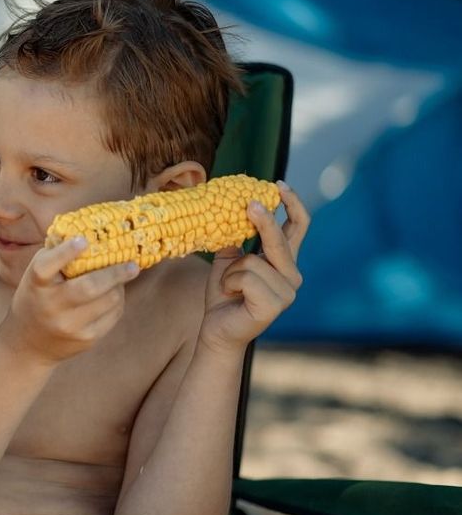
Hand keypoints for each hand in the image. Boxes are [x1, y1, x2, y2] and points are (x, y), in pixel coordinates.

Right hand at [2, 236, 141, 363]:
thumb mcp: (35, 277)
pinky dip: (117, 302)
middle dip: (115, 273)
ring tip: (122, 276)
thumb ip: (55, 256)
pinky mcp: (86, 339)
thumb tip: (88, 232)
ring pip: (108, 301)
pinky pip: (112, 316)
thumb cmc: (36, 298)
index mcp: (36, 284)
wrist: (29, 343)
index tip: (83, 240)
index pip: (46, 266)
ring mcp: (70, 325)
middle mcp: (51, 305)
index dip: (65, 253)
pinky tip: (113, 296)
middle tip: (132, 264)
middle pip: (89, 286)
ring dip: (119, 286)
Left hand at [200, 181, 310, 352]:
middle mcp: (292, 275)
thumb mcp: (229, 260)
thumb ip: (237, 238)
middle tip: (249, 203)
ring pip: (253, 260)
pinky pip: (246, 278)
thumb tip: (232, 209)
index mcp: (284, 262)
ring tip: (230, 287)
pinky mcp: (274, 306)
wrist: (217, 330)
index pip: (297, 227)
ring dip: (231, 271)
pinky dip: (230, 283)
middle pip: (280, 239)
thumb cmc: (225, 294)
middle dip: (263, 220)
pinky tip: (232, 296)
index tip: (279, 185)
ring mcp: (287, 293)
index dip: (293, 204)